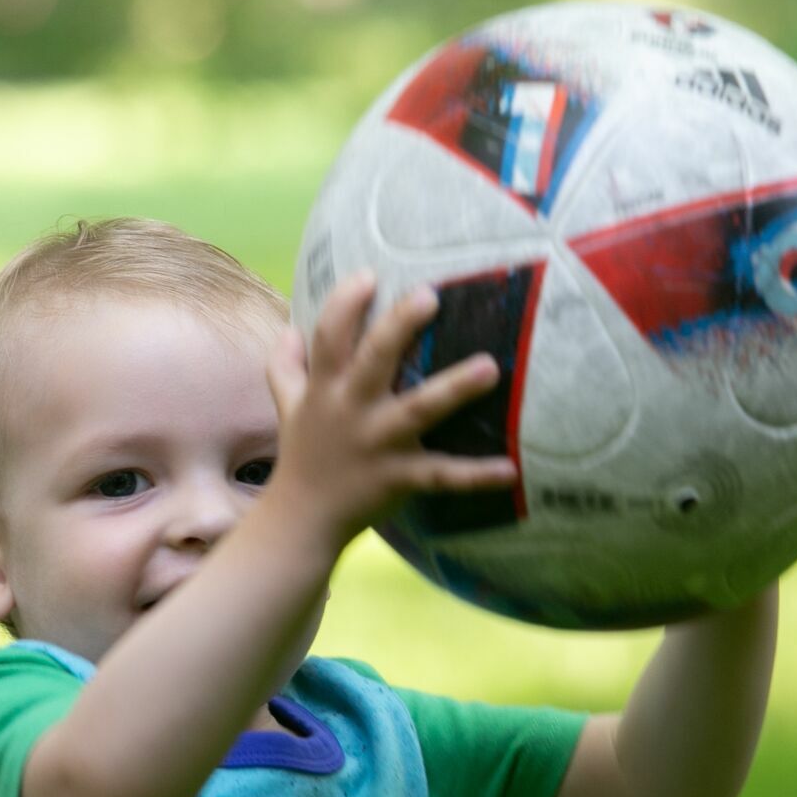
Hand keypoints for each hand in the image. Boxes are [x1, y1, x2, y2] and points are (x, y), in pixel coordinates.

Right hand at [263, 273, 518, 549]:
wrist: (301, 520)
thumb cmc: (303, 455)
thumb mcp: (287, 407)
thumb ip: (285, 367)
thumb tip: (288, 329)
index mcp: (326, 390)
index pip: (329, 338)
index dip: (345, 304)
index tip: (370, 276)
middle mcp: (351, 411)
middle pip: (374, 361)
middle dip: (399, 327)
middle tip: (430, 295)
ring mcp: (378, 445)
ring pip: (418, 410)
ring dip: (453, 388)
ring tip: (489, 367)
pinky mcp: (400, 478)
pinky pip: (442, 476)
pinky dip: (476, 476)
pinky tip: (511, 469)